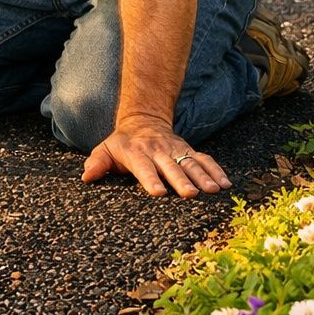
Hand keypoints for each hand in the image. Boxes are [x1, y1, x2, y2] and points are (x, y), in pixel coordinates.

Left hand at [81, 117, 231, 197]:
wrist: (143, 120)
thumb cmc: (122, 143)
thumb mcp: (105, 149)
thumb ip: (97, 163)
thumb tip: (87, 177)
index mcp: (137, 153)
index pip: (144, 167)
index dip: (151, 179)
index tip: (159, 192)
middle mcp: (158, 151)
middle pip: (171, 166)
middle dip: (181, 180)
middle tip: (190, 194)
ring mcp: (176, 150)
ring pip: (191, 163)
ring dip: (203, 176)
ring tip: (213, 190)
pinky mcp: (189, 150)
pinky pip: (205, 159)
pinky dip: (216, 170)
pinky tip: (226, 184)